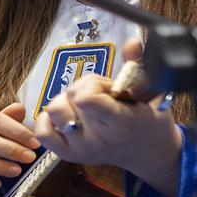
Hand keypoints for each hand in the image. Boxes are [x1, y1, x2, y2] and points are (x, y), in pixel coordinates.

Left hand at [34, 39, 182, 196]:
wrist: (148, 151)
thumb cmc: (150, 119)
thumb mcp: (153, 91)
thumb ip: (138, 65)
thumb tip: (132, 42)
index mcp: (120, 123)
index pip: (86, 99)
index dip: (92, 84)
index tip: (108, 87)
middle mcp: (98, 139)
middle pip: (70, 97)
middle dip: (84, 88)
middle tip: (102, 96)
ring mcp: (81, 149)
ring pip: (54, 109)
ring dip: (67, 101)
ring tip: (87, 105)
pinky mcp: (69, 154)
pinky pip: (43, 132)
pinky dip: (49, 119)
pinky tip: (67, 114)